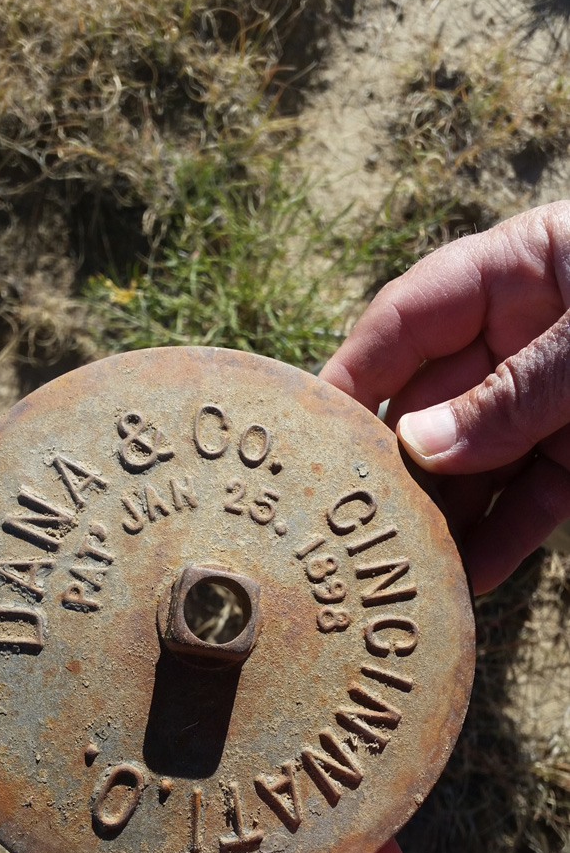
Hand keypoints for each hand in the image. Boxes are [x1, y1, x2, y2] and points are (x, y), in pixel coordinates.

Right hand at [321, 200, 569, 593]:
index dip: (351, 375)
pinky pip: (533, 500)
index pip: (405, 322)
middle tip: (346, 524)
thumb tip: (422, 450)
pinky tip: (469, 581)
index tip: (306, 433)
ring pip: (476, 463)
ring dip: (441, 516)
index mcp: (516, 271)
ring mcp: (554, 400)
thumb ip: (516, 391)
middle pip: (432, 402)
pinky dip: (503, 541)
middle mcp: (523, 338)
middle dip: (391, 464)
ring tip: (399, 568)